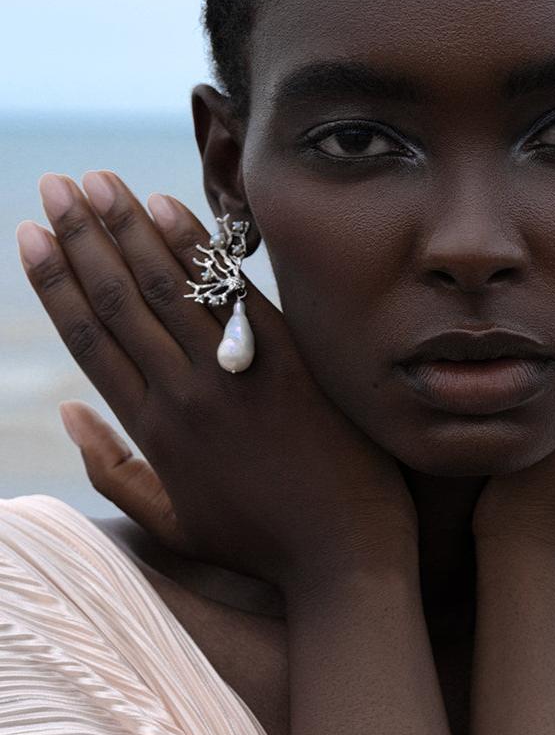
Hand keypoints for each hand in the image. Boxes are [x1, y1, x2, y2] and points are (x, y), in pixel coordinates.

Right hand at [16, 171, 417, 591]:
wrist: (344, 552)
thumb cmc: (259, 541)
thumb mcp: (173, 521)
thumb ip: (113, 471)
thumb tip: (66, 414)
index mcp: (153, 432)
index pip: (90, 340)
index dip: (55, 283)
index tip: (30, 236)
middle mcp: (184, 394)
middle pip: (119, 301)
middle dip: (81, 238)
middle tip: (56, 185)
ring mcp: (235, 374)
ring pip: (166, 288)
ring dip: (129, 228)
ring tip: (97, 182)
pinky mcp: (287, 359)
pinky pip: (233, 292)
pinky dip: (198, 249)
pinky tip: (168, 208)